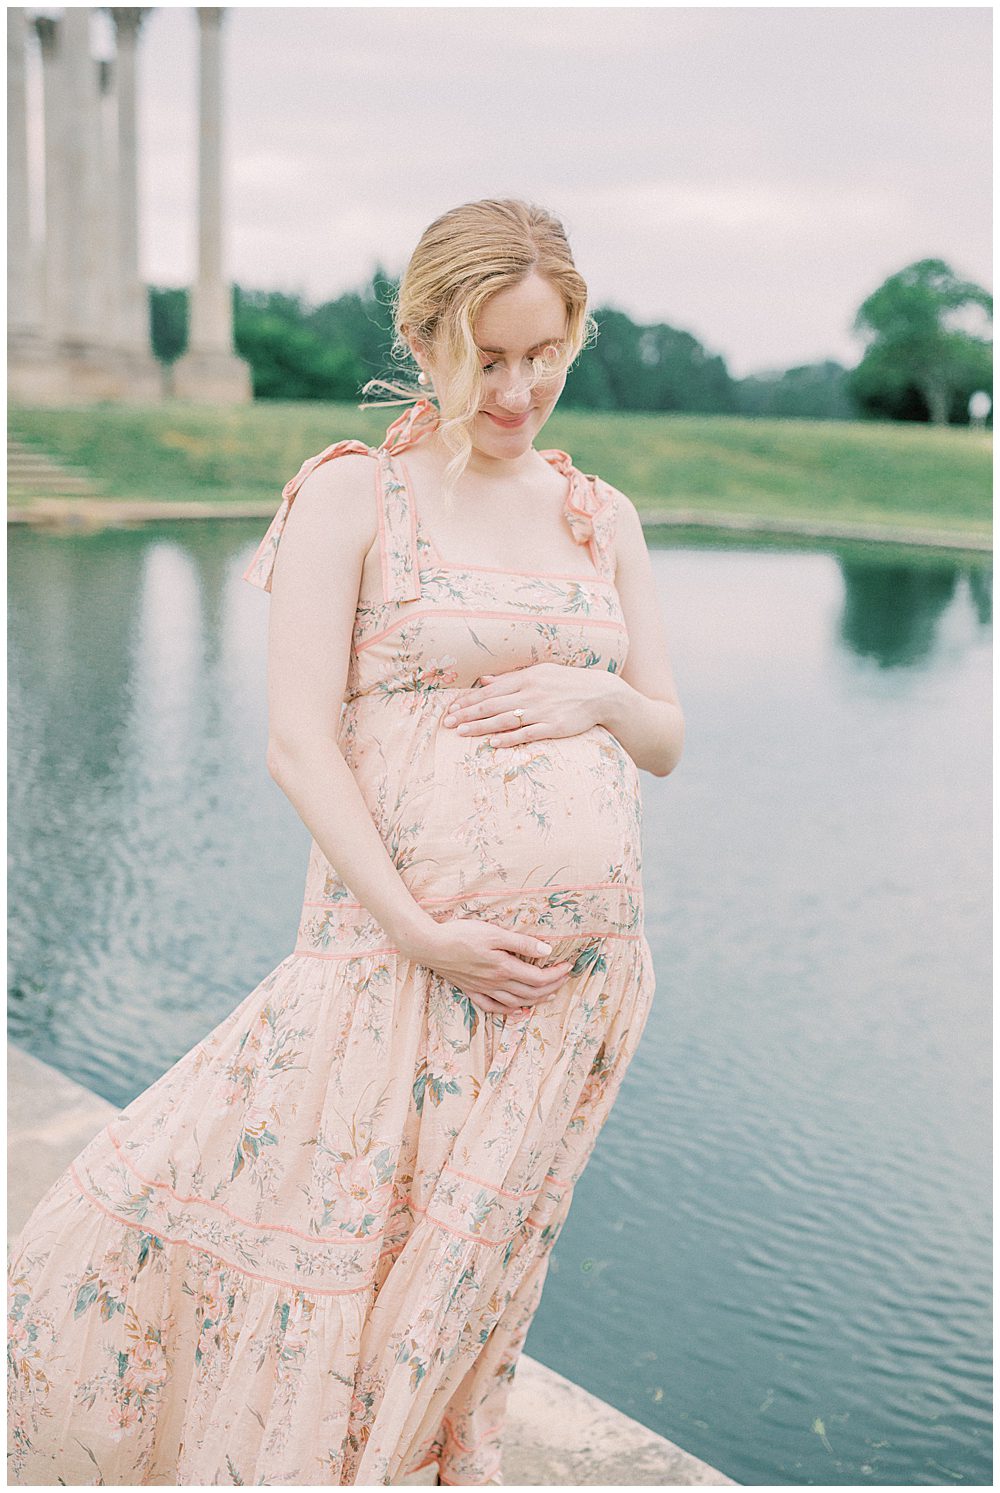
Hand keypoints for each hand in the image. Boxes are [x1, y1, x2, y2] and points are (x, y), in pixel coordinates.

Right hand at [405, 916, 573, 1017]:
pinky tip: (517, 1010)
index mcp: (503, 967)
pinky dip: (508, 1011)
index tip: (568, 967)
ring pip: (515, 1002)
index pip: (538, 977)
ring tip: (550, 996)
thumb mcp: (493, 933)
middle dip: (551, 988)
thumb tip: (547, 952)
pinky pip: (493, 1007)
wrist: (429, 945)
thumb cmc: (461, 934)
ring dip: (536, 1001)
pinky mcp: (470, 990)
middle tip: (564, 980)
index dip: (556, 974)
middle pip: (530, 992)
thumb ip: (521, 943)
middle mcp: (495, 982)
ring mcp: (482, 989)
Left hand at [441, 662, 612, 747]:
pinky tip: (493, 743)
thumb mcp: (540, 673)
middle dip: (467, 714)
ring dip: (480, 727)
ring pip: (505, 719)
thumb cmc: (567, 682)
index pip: (491, 690)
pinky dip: (509, 738)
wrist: (600, 693)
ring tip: (461, 733)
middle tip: (448, 723)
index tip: (452, 708)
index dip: (469, 700)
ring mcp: (542, 710)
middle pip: (492, 705)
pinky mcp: (554, 726)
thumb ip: (511, 678)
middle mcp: (531, 693)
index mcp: (526, 678)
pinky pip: (527, 734)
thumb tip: (484, 680)